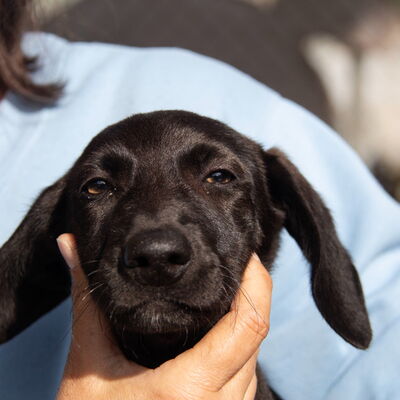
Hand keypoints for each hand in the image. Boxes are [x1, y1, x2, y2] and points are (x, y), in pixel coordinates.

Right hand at [56, 233, 271, 399]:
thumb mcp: (88, 365)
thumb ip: (87, 302)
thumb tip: (69, 245)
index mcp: (189, 390)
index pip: (248, 326)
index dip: (256, 284)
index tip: (246, 256)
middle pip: (256, 338)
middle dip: (252, 298)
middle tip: (234, 268)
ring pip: (254, 362)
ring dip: (245, 327)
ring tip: (226, 296)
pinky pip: (245, 383)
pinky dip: (239, 353)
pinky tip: (218, 337)